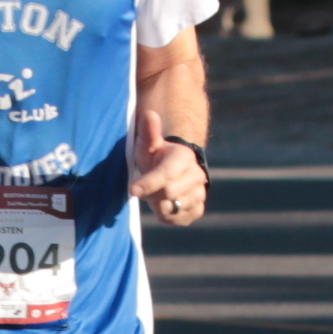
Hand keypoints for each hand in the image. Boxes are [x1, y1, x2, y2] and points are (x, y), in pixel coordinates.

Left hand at [135, 104, 205, 227]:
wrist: (175, 170)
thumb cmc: (156, 156)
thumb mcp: (149, 144)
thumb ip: (149, 132)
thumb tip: (150, 114)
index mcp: (184, 157)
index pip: (167, 174)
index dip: (149, 183)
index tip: (132, 190)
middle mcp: (197, 175)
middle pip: (169, 193)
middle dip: (151, 194)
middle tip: (143, 189)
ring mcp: (200, 193)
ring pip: (173, 208)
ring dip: (158, 205)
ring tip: (155, 194)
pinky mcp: (198, 209)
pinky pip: (179, 219)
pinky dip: (167, 216)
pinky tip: (163, 205)